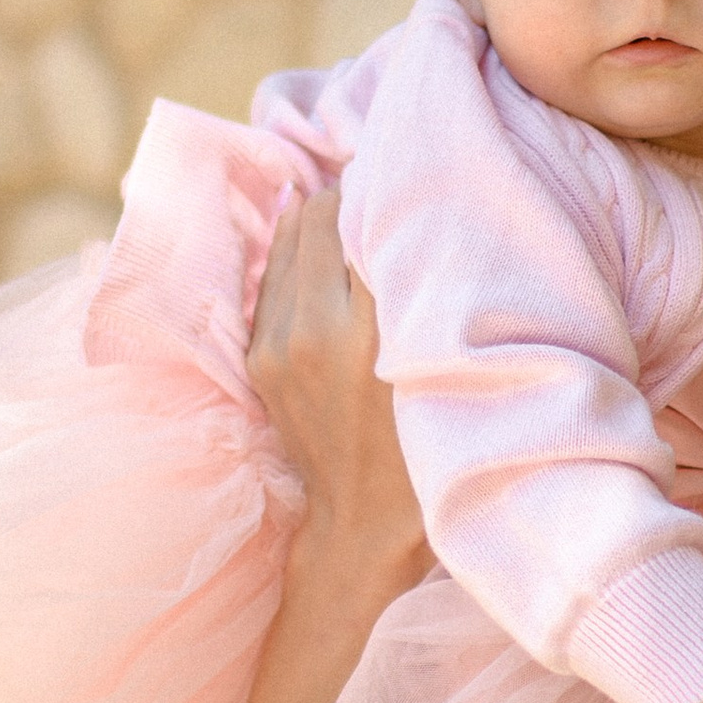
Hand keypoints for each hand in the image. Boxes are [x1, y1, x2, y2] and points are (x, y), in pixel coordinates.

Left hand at [248, 192, 430, 597]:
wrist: (358, 527)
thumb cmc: (425, 454)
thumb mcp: (444, 376)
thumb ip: (431, 304)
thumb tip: (423, 223)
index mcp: (369, 334)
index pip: (367, 221)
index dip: (389, 189)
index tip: (413, 175)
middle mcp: (314, 329)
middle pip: (322, 215)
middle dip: (353, 195)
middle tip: (385, 187)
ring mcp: (277, 341)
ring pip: (290, 235)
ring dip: (321, 216)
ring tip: (355, 210)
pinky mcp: (257, 355)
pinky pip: (272, 272)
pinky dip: (296, 249)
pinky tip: (319, 240)